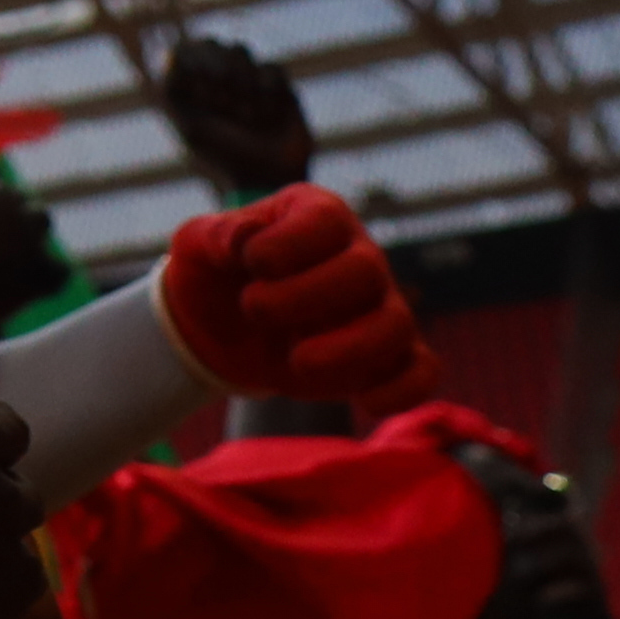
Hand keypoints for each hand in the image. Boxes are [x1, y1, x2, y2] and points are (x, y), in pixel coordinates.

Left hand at [158, 30, 315, 200]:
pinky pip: (271, 66)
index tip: (202, 96)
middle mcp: (217, 75)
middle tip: (225, 106)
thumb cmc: (225, 155)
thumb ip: (174, 91)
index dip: (192, 66)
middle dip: (216, 72)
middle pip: (211, 43)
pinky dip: (268, 91)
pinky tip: (269, 115)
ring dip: (241, 83)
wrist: (269, 176)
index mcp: (191, 84)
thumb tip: (171, 54)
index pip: (184, 48)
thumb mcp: (191, 127)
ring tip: (247, 117)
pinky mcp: (277, 84)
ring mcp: (248, 76)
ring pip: (239, 49)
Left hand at [162, 187, 433, 407]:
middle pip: (366, 270)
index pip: (328, 220)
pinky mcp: (386, 357)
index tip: (249, 264)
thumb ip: (218, 237)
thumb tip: (245, 239)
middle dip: (306, 297)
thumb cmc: (215, 273)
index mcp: (315, 216)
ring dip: (347, 350)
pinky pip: (421, 371)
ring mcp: (380, 307)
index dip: (289, 244)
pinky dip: (403, 390)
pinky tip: (364, 402)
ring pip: (397, 324)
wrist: (218, 328)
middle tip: (254, 310)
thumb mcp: (197, 245)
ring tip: (295, 362)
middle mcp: (359, 255)